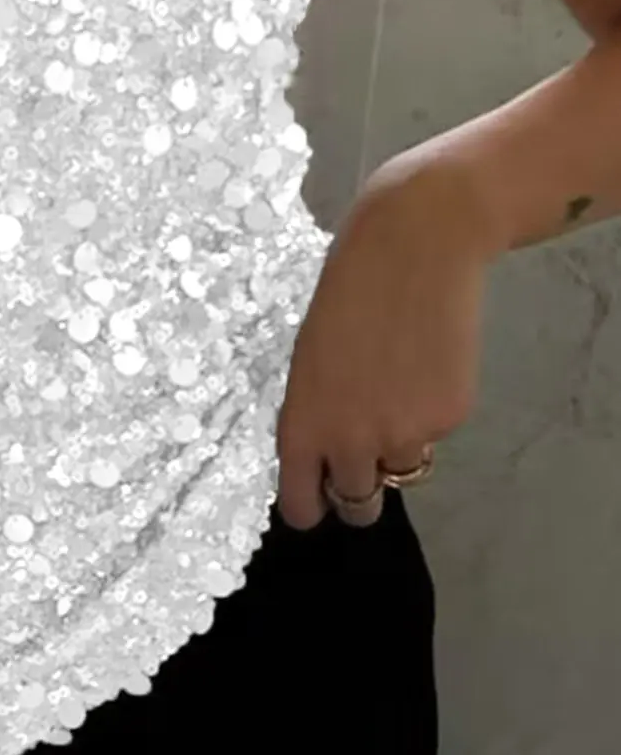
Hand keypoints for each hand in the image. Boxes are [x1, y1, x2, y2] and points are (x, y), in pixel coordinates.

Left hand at [276, 149, 497, 529]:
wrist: (413, 246)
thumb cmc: (346, 290)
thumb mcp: (310, 357)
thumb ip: (317, 411)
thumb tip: (328, 454)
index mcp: (304, 423)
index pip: (303, 505)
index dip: (311, 508)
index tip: (317, 503)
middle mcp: (352, 441)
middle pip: (359, 504)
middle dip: (359, 489)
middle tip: (362, 458)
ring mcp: (405, 433)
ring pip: (401, 465)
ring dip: (397, 441)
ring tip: (395, 381)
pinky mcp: (450, 416)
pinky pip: (435, 432)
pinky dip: (430, 408)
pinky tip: (426, 359)